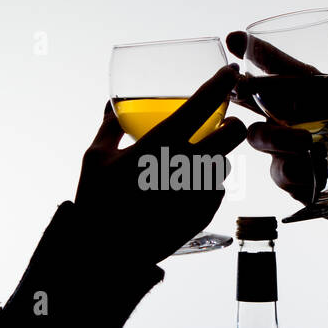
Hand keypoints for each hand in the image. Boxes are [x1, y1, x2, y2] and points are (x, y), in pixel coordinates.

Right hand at [74, 64, 246, 264]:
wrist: (105, 255)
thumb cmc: (96, 203)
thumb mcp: (95, 158)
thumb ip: (109, 126)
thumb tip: (111, 104)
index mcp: (160, 144)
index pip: (201, 104)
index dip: (220, 83)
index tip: (231, 72)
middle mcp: (185, 166)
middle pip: (232, 134)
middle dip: (232, 125)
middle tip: (223, 125)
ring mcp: (198, 193)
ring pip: (225, 163)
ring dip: (216, 158)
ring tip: (193, 164)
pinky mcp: (204, 215)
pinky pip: (217, 190)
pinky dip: (207, 185)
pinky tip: (186, 190)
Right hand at [225, 31, 327, 248]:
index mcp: (310, 91)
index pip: (277, 65)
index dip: (255, 51)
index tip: (234, 38)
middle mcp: (292, 114)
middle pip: (252, 98)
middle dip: (239, 92)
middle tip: (237, 88)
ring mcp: (285, 144)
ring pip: (260, 136)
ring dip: (277, 138)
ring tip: (306, 143)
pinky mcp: (287, 174)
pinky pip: (278, 170)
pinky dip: (294, 170)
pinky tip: (313, 173)